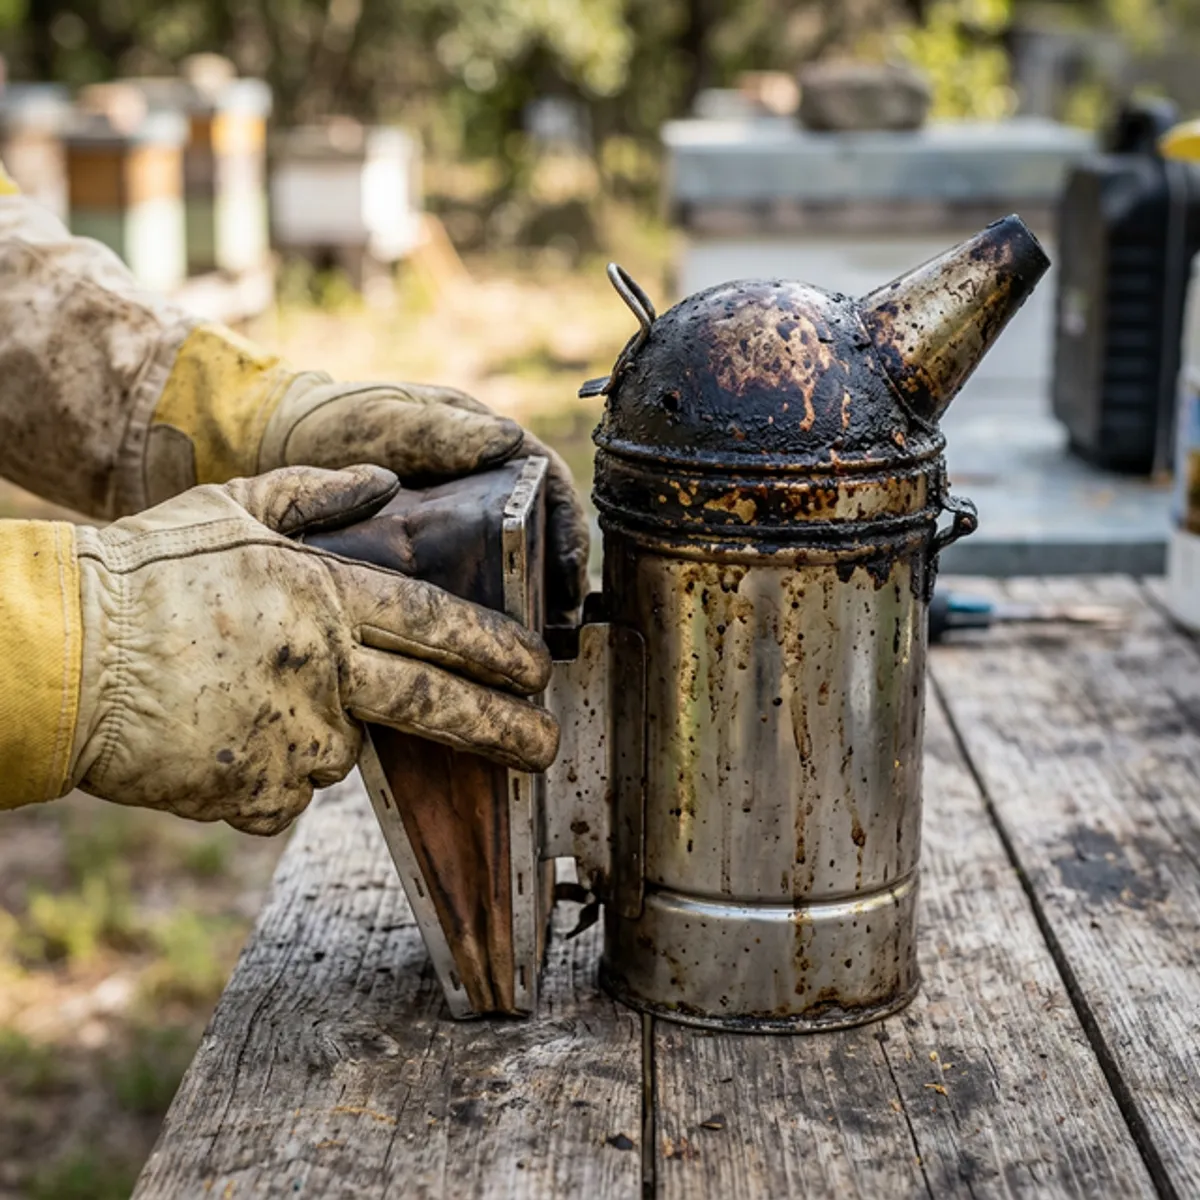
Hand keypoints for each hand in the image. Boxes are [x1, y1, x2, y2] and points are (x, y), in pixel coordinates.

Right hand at [67, 465, 558, 834]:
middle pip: (437, 707)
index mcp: (326, 597)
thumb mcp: (231, 508)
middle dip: (504, 730)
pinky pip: (287, 790)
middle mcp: (324, 670)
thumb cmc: (144, 572)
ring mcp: (293, 738)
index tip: (536, 670)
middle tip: (545, 748)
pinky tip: (223, 735)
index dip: (497, 649)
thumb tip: (383, 480)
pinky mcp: (257, 793)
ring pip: (343, 749)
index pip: (438, 624)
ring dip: (322, 730)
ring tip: (248, 697)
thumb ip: (316, 494)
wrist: (63, 659)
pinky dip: (273, 771)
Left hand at [258, 378, 589, 623]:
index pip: (552, 488)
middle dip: (551, 586)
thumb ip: (440, 431)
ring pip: (505, 569)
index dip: (570, 536)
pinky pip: (463, 588)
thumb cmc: (335, 419)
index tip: (569, 579)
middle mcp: (482, 486)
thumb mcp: (387, 420)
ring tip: (519, 651)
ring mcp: (454, 523)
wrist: (273, 442)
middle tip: (553, 633)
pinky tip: (470, 649)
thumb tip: (509, 440)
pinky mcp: (425, 556)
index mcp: (487, 445)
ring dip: (519, 608)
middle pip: (538, 539)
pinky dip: (474, 617)